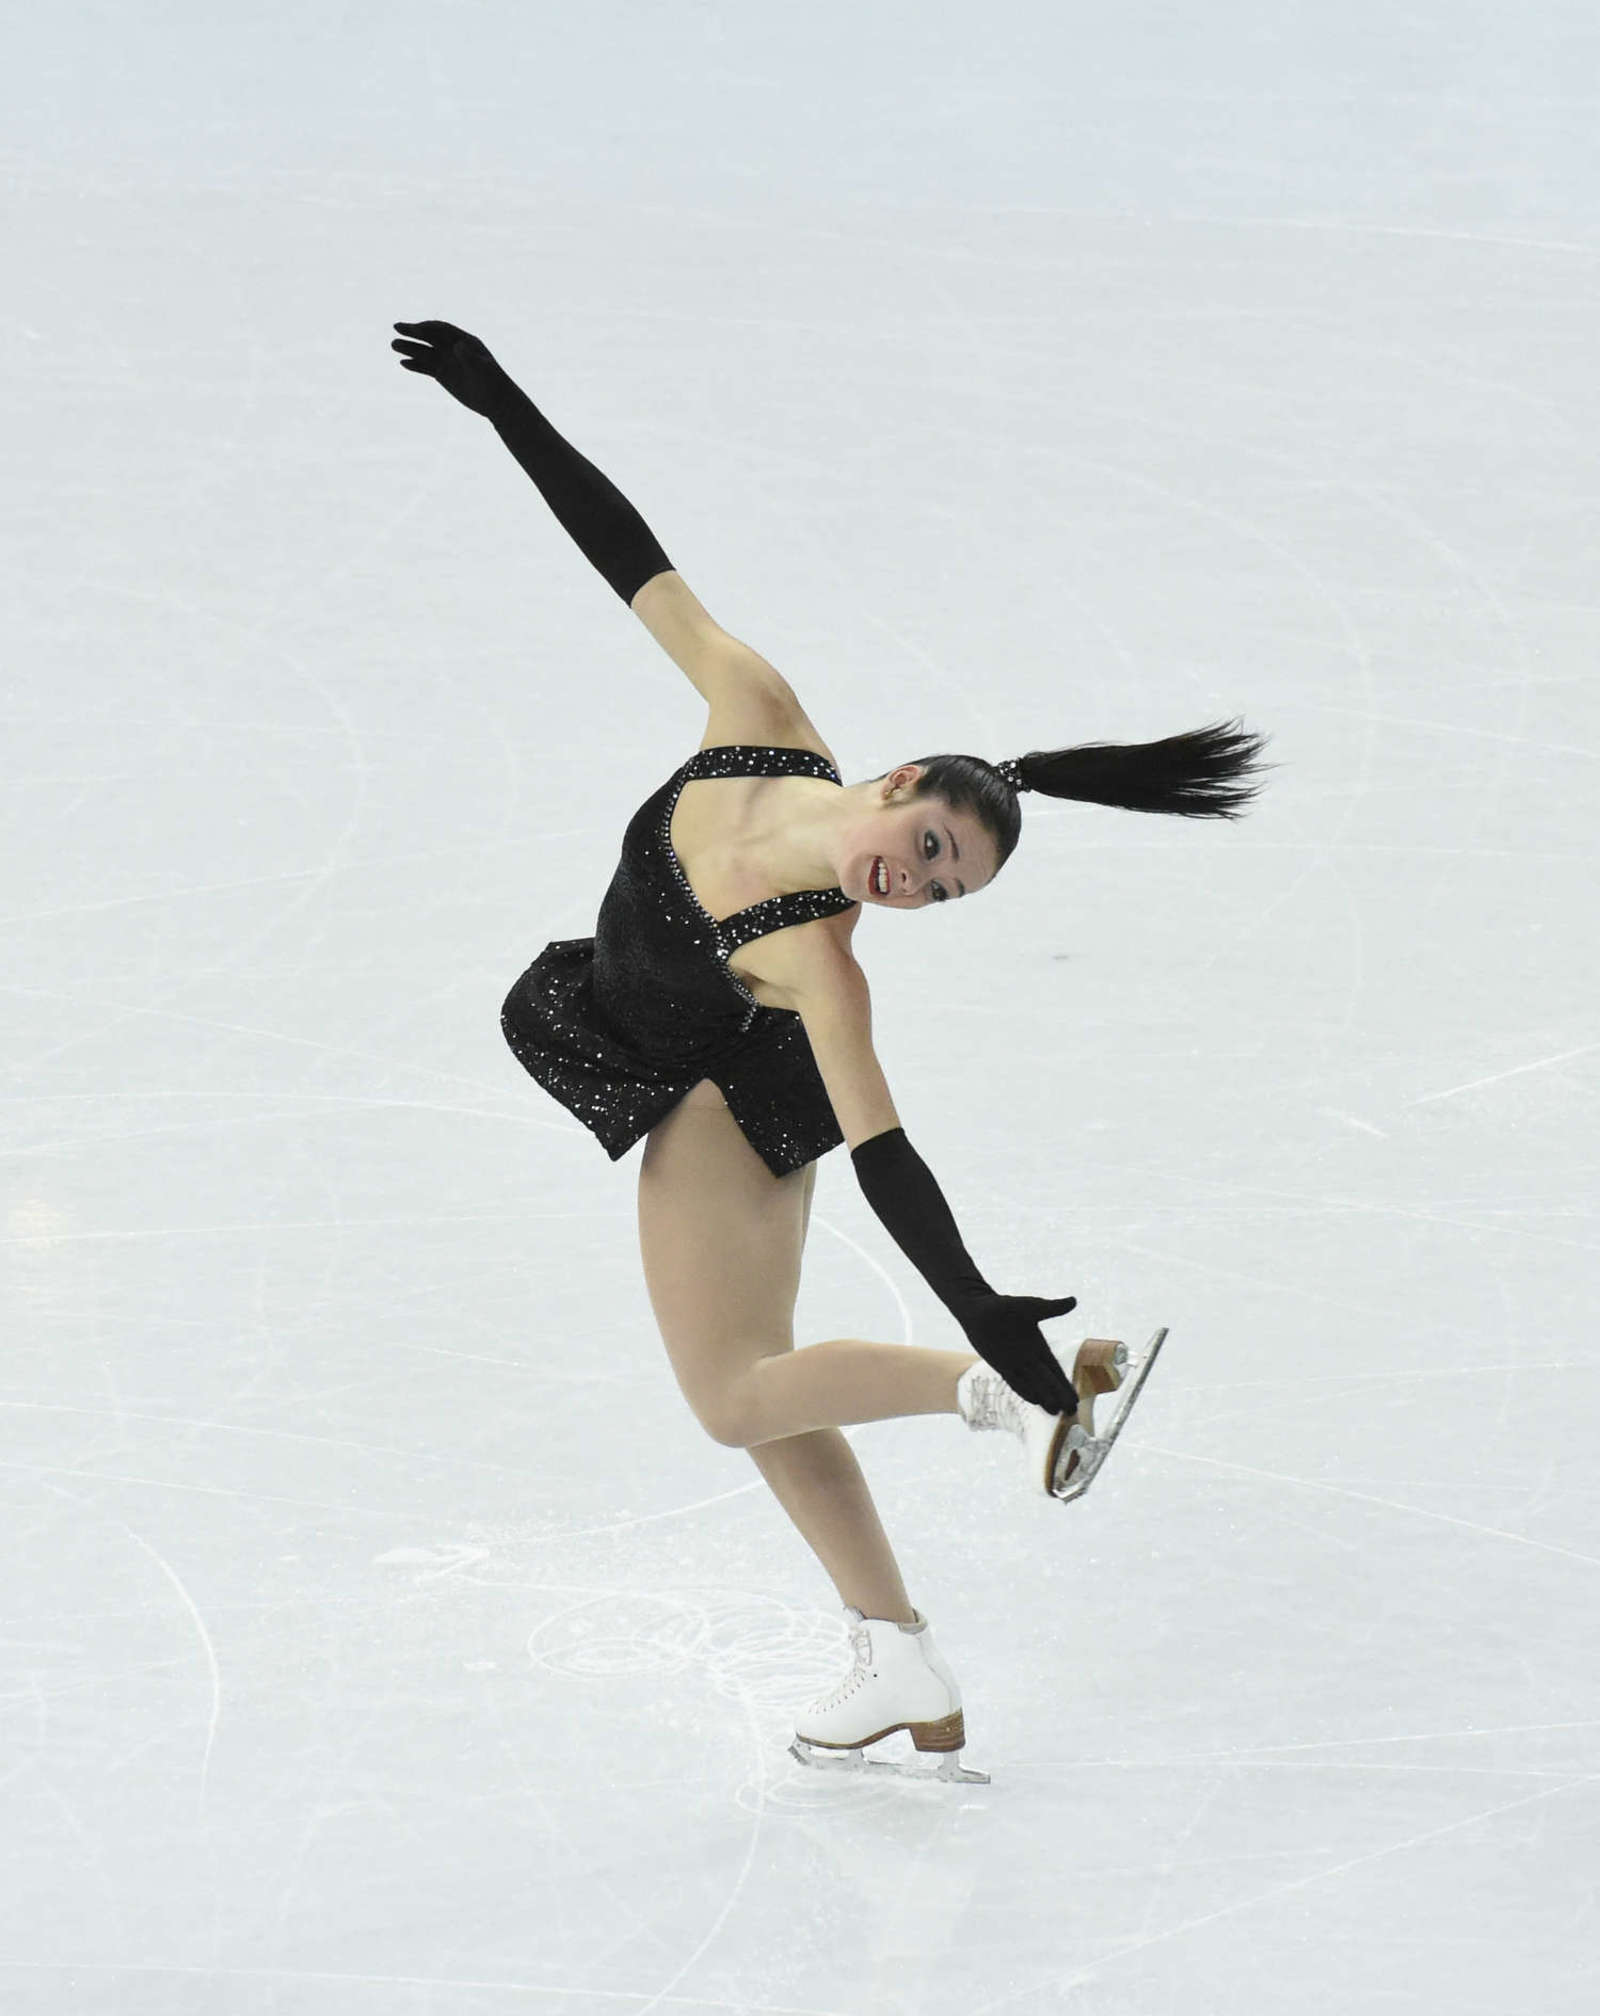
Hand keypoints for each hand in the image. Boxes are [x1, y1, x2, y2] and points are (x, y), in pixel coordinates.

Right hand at [391, 319, 513, 417]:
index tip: (414, 329)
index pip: (442, 330)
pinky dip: (415, 365)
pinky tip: (403, 364)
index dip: (427, 328)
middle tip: (396, 327)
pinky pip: (426, 368)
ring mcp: (448, 361)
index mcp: (464, 341)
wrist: (497, 402)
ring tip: (394, 345)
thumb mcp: (483, 369)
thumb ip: (470, 357)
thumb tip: (457, 346)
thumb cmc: (494, 383)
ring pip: (425, 352)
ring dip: (410, 348)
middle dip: (413, 332)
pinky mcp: (443, 375)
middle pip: (430, 337)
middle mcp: (453, 348)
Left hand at [957, 1292, 1078, 1413]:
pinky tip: (1035, 1401)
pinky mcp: (1000, 1365)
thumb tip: (1074, 1301)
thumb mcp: (1032, 1307)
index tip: (1076, 1397)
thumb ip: (1052, 1308)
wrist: (979, 1309)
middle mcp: (1029, 1358)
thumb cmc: (1005, 1306)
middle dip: (1059, 1395)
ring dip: (1044, 1397)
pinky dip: (1025, 1391)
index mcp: (1039, 1346)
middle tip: (1072, 1411)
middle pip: (1047, 1381)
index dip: (1065, 1384)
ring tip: (1056, 1412)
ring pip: (1033, 1384)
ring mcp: (1014, 1363)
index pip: (1055, 1370)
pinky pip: (1014, 1381)